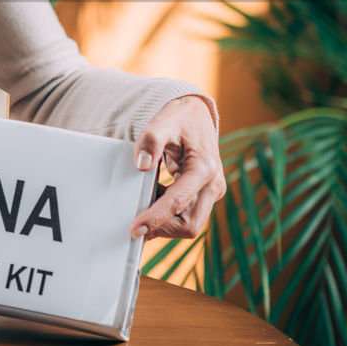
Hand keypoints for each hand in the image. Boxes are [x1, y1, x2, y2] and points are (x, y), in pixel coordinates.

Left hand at [130, 95, 224, 239]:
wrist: (196, 116)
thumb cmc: (180, 119)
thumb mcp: (164, 122)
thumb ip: (151, 140)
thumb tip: (141, 164)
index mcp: (204, 169)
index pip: (178, 202)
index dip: (156, 218)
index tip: (135, 229)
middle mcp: (213, 185)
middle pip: (189, 224)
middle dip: (162, 228)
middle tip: (134, 224)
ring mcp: (211, 193)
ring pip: (189, 224)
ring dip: (164, 222)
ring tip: (141, 206)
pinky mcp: (204, 196)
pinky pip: (186, 215)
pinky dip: (167, 214)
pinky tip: (151, 199)